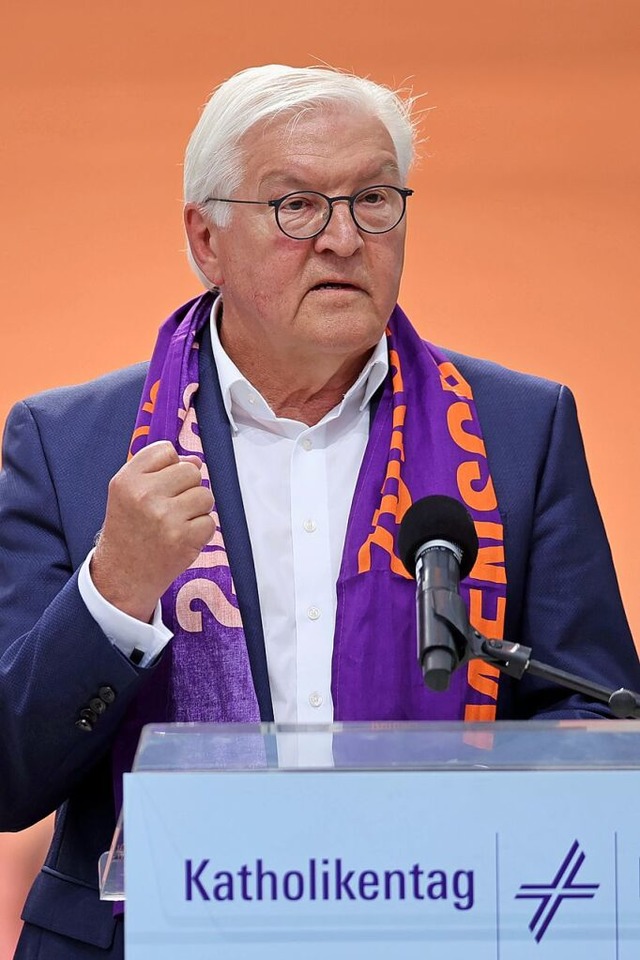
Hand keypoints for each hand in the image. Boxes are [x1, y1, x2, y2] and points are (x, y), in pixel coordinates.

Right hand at [91, 441, 214, 621]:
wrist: (122, 577)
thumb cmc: (128, 531)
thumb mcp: (127, 494)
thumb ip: (157, 471)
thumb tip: (195, 460)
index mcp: (127, 480)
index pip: (166, 451)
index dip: (169, 467)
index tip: (160, 485)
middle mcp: (145, 496)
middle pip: (191, 471)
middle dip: (187, 487)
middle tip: (170, 508)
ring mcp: (166, 517)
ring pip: (205, 495)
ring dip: (197, 509)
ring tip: (176, 523)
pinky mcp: (185, 538)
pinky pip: (210, 521)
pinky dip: (201, 531)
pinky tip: (181, 538)